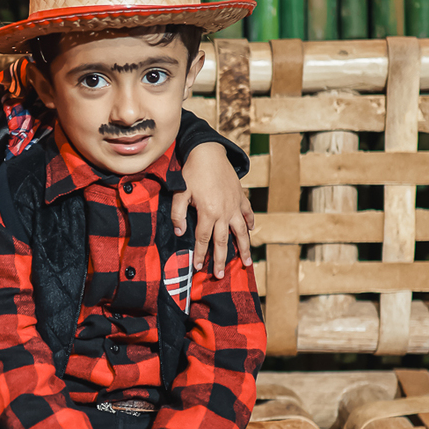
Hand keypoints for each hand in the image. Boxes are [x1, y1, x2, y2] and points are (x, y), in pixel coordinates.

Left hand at [171, 141, 254, 278]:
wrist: (210, 152)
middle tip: (219, 275)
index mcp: (207, 212)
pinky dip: (250, 223)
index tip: (197, 267)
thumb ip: (178, 214)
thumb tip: (179, 232)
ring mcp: (235, 205)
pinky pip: (248, 214)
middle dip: (221, 260)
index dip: (199, 254)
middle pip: (223, 241)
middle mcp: (224, 212)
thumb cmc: (192, 172)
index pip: (202, 239)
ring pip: (241, 232)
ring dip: (244, 248)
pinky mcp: (241, 197)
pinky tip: (251, 232)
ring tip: (247, 262)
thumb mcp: (179, 192)